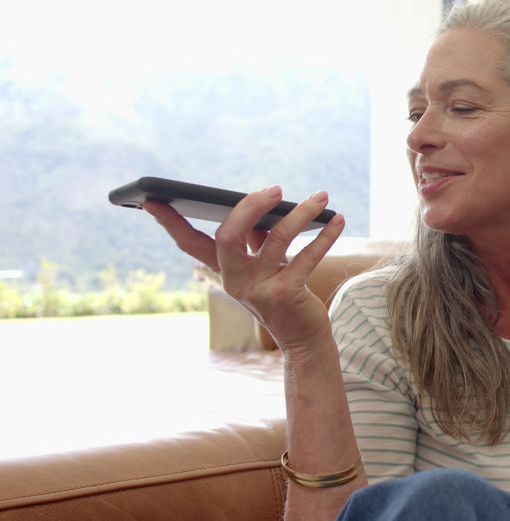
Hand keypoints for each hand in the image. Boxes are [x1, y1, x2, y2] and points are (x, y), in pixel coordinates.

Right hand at [144, 185, 344, 352]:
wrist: (304, 339)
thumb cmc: (283, 294)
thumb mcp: (265, 266)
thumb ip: (257, 238)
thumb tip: (263, 202)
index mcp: (224, 271)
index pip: (190, 244)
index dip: (170, 223)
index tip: (151, 200)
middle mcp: (236, 280)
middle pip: (227, 236)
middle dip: (248, 206)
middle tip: (275, 189)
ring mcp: (260, 289)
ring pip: (275, 238)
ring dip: (301, 213)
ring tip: (320, 197)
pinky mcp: (287, 294)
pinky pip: (307, 256)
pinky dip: (325, 235)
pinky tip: (338, 219)